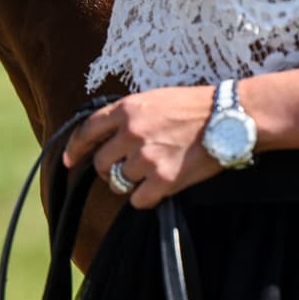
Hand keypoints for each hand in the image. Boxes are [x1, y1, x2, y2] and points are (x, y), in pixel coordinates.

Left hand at [63, 86, 221, 208]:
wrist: (230, 117)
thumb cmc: (194, 106)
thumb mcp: (154, 99)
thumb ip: (128, 116)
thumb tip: (106, 135)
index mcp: (127, 109)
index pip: (87, 130)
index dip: (75, 148)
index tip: (68, 160)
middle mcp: (132, 133)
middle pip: (100, 163)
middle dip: (108, 169)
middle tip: (125, 169)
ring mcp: (147, 158)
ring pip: (119, 183)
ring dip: (130, 183)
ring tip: (150, 174)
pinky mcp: (165, 180)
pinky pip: (138, 200)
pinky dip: (146, 198)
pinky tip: (159, 188)